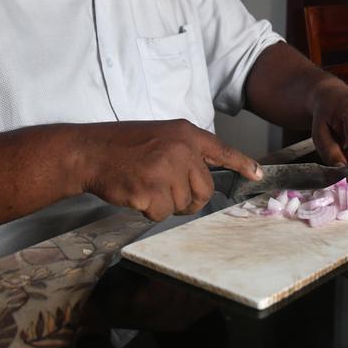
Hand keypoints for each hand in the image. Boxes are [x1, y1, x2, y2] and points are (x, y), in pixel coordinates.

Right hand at [79, 119, 261, 220]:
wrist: (89, 151)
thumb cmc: (122, 145)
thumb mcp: (160, 135)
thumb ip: (184, 151)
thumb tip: (204, 174)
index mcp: (185, 134)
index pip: (221, 150)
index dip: (242, 164)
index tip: (257, 175)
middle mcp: (181, 150)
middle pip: (204, 190)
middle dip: (189, 198)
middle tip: (165, 189)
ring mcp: (166, 170)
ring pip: (183, 205)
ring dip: (164, 203)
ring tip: (145, 184)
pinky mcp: (151, 191)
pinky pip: (162, 214)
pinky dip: (149, 210)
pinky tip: (135, 192)